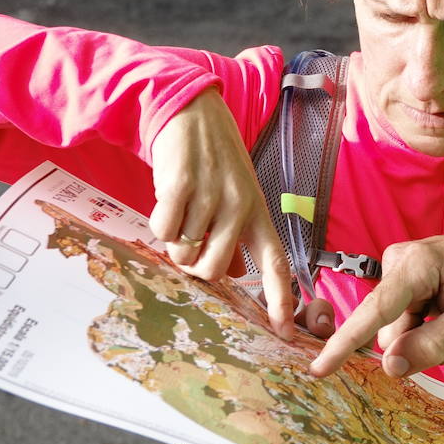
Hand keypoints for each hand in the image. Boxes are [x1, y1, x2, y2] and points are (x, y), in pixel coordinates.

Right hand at [149, 88, 295, 337]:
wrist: (192, 111)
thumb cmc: (214, 161)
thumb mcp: (236, 196)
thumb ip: (236, 237)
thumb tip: (232, 275)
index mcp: (257, 212)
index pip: (276, 263)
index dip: (280, 299)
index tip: (284, 331)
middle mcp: (240, 206)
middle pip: (215, 270)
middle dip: (194, 267)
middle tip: (189, 243)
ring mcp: (212, 194)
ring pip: (185, 252)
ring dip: (174, 242)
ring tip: (180, 214)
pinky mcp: (182, 184)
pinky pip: (163, 229)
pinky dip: (159, 223)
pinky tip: (168, 200)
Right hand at [308, 229, 443, 378]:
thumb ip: (434, 344)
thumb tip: (389, 367)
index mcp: (415, 266)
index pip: (374, 311)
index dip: (345, 344)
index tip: (317, 370)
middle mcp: (398, 264)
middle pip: (393, 331)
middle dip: (426, 346)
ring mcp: (400, 272)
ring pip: (402, 332)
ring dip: (434, 341)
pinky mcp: (407, 282)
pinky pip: (409, 322)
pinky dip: (434, 330)